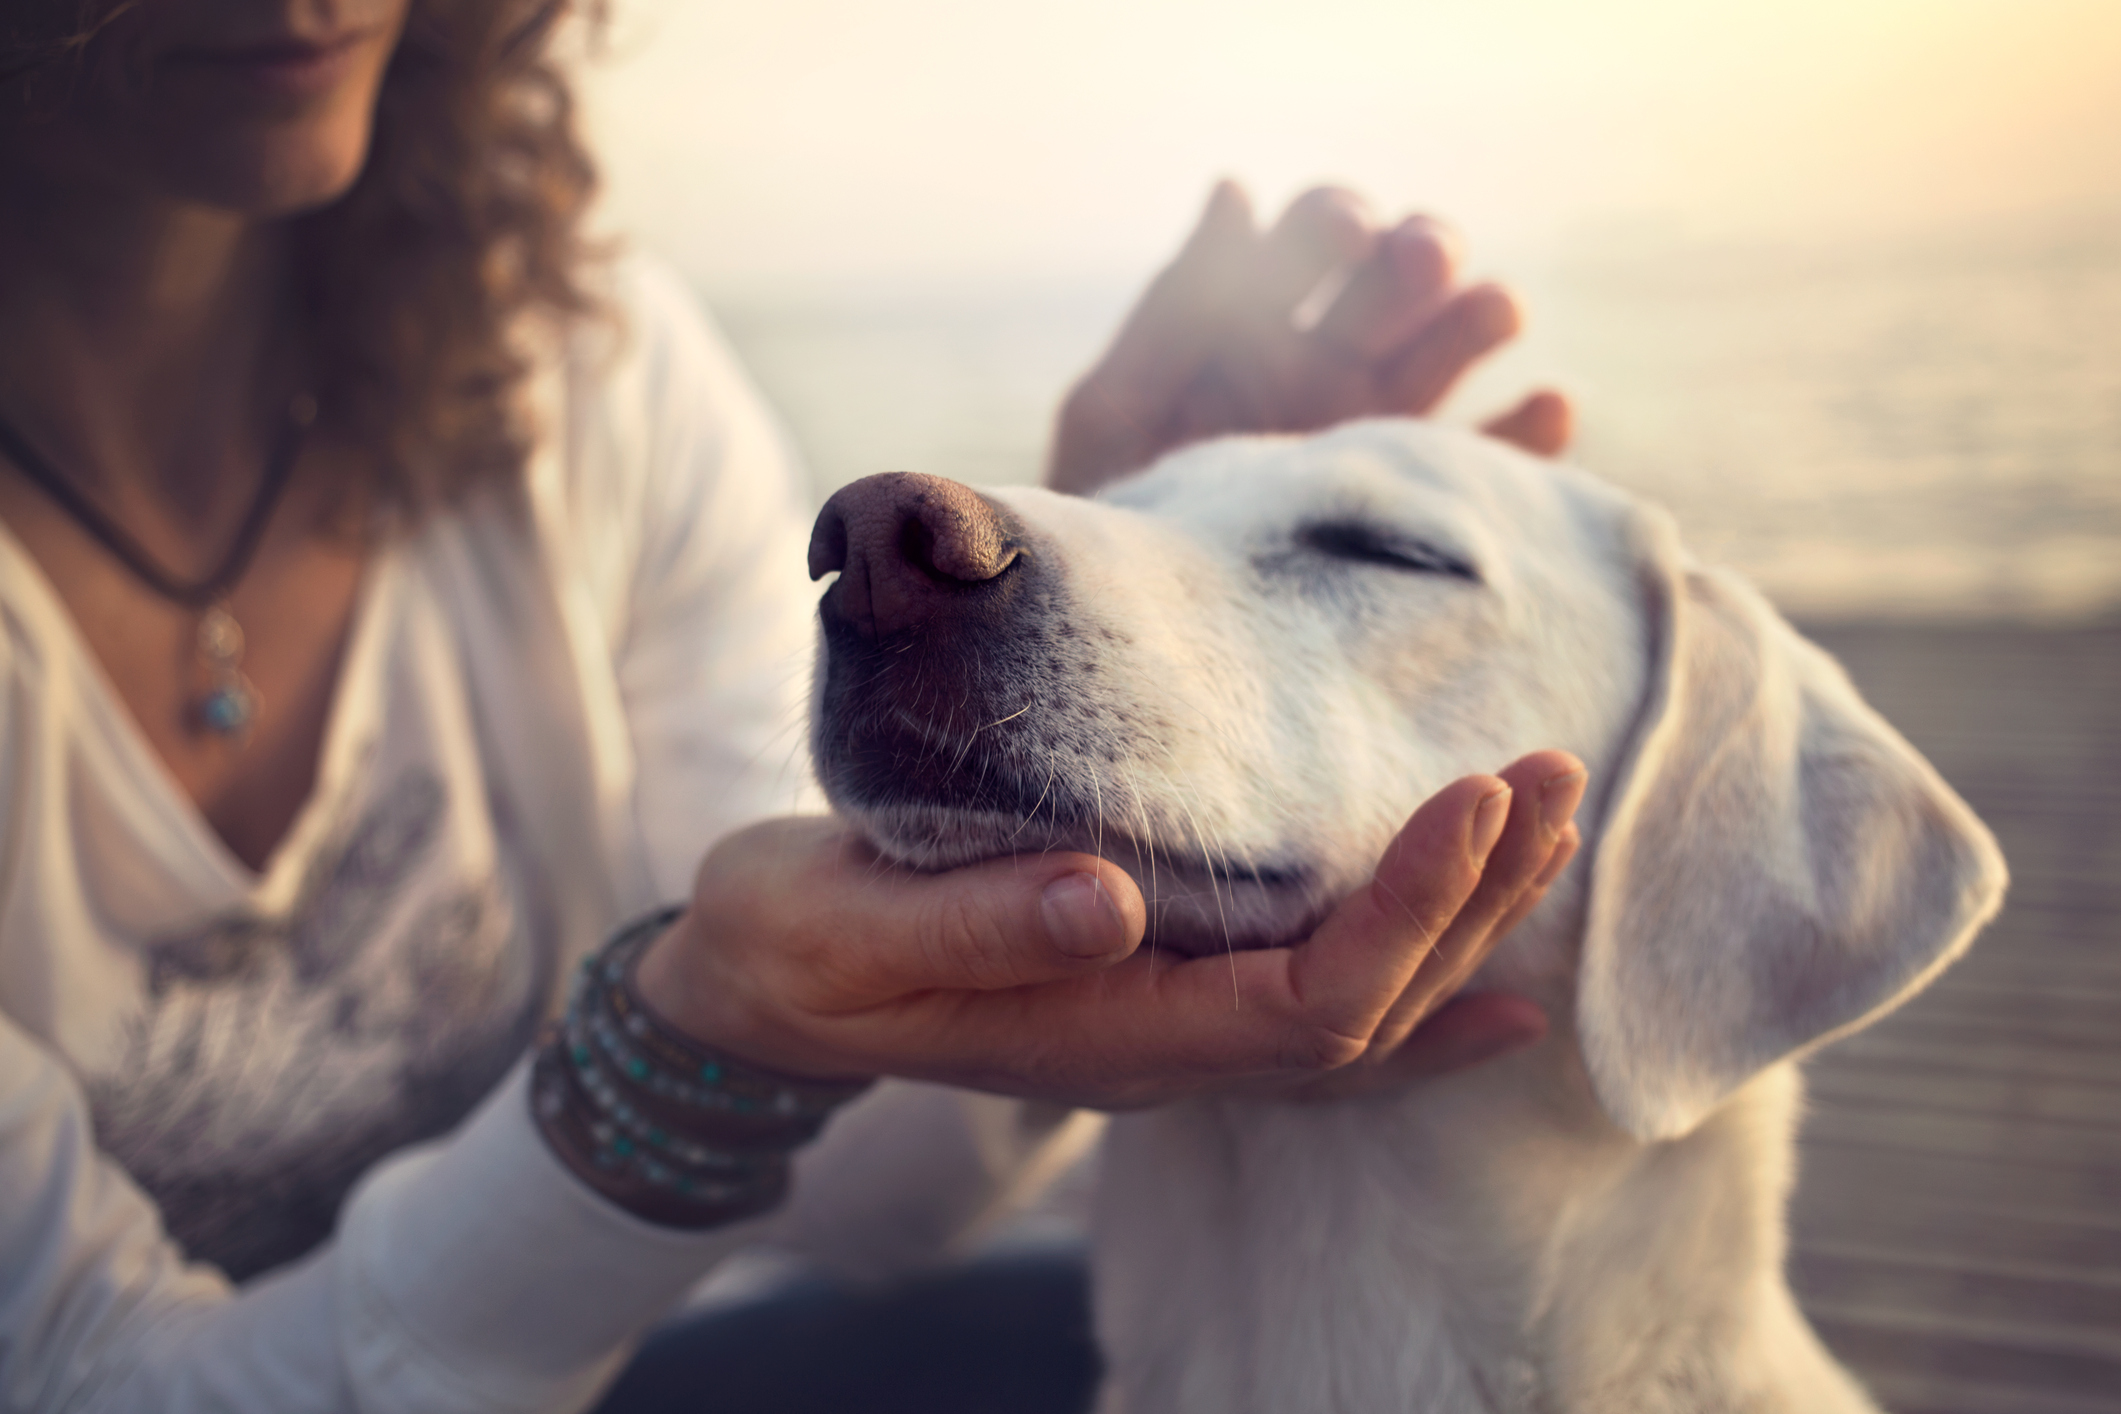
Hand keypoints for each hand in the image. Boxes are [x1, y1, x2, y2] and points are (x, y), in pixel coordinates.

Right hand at [632, 752, 1583, 1110]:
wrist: (758, 988)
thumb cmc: (793, 948)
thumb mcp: (845, 928)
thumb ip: (973, 924)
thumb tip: (1108, 898)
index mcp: (1106, 1036)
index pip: (1307, 1001)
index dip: (1406, 910)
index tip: (1474, 795)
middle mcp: (1164, 1049)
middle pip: (1369, 1008)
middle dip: (1473, 897)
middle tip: (1550, 773)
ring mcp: (1170, 1031)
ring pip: (1362, 1008)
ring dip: (1466, 921)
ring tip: (1548, 822)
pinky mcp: (1161, 989)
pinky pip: (1320, 1013)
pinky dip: (1420, 995)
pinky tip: (1499, 987)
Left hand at [1047, 181, 1572, 495]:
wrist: (1143, 648)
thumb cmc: (1111, 524)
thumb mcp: (1117, 414)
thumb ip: (1174, 311)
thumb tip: (1236, 188)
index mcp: (1257, 326)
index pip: (1316, 239)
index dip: (1334, 222)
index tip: (1344, 231)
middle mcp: (1332, 367)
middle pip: (1399, 281)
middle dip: (1418, 254)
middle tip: (1421, 259)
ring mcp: (1383, 434)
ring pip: (1454, 351)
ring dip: (1480, 316)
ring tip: (1495, 309)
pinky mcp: (1424, 508)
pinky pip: (1495, 464)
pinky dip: (1531, 433)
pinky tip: (1546, 408)